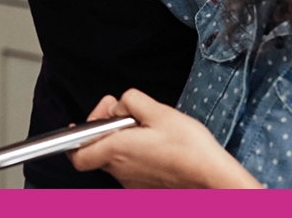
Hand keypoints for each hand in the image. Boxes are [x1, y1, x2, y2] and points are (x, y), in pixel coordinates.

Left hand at [70, 89, 261, 187]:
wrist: (214, 181)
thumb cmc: (190, 150)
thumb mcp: (158, 111)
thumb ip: (131, 101)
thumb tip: (119, 106)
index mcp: (117, 151)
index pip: (76, 154)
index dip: (77, 136)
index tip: (94, 119)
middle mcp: (121, 172)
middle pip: (99, 151)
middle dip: (109, 129)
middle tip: (128, 116)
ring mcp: (133, 184)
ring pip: (118, 160)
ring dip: (126, 143)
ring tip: (150, 131)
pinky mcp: (147, 191)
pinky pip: (135, 170)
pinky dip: (140, 157)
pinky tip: (160, 148)